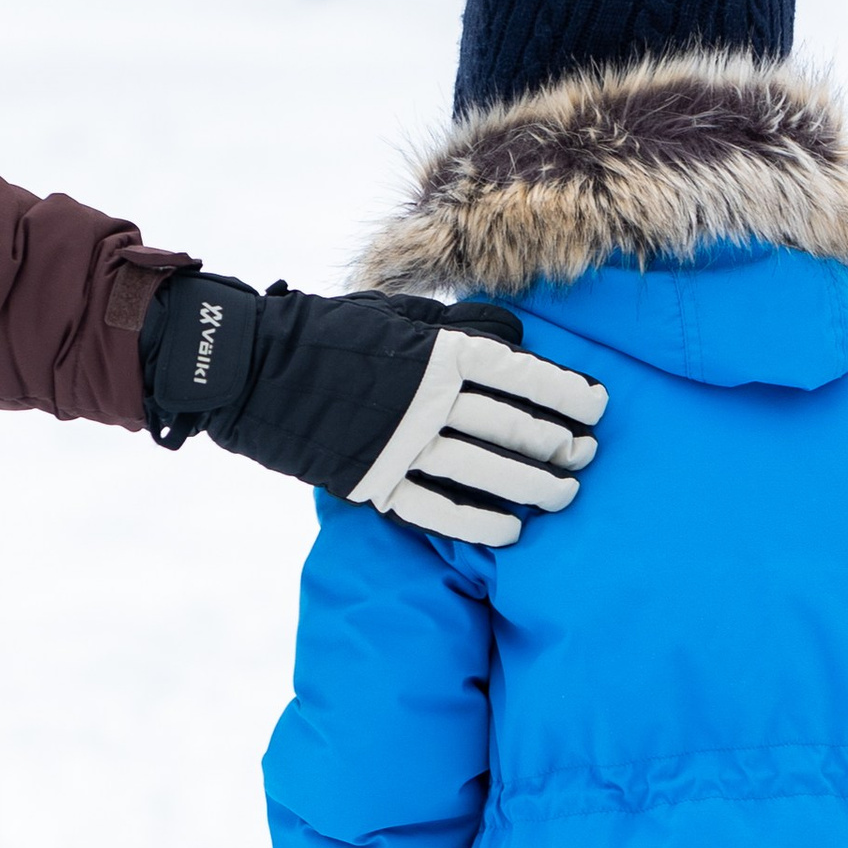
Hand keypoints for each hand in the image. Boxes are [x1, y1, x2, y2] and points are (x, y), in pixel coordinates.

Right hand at [143, 274, 605, 545]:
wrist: (250, 369)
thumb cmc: (328, 334)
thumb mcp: (397, 314)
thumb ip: (458, 329)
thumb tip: (517, 344)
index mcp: (437, 351)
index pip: (523, 377)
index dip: (568, 394)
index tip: (597, 407)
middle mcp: (427, 400)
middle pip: (515, 430)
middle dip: (560, 445)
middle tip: (586, 456)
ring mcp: (401, 446)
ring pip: (488, 473)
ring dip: (535, 488)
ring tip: (563, 495)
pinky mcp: (374, 483)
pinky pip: (440, 512)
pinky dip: (481, 525)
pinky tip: (512, 532)